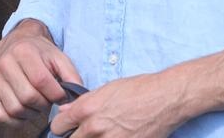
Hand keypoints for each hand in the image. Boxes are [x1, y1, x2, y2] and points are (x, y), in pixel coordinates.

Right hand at [0, 19, 83, 129]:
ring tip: (37, 105)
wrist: (17, 43)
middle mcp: (5, 63)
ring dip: (31, 113)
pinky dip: (14, 120)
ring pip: (14, 109)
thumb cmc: (40, 53)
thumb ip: (72, 76)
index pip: (41, 81)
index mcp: (24, 52)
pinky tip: (24, 111)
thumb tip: (74, 100)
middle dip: (44, 104)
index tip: (61, 96)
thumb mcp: (59, 58)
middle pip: (28, 97)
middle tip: (48, 100)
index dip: (55, 94)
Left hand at [48, 72, 184, 137]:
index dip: (61, 127)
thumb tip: (66, 110)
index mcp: (87, 109)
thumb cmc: (138, 90)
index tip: (66, 128)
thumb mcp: (106, 90)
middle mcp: (95, 128)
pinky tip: (117, 136)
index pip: (58, 125)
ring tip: (102, 134)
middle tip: (83, 133)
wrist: (165, 98)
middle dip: (75, 137)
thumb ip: (83, 103)